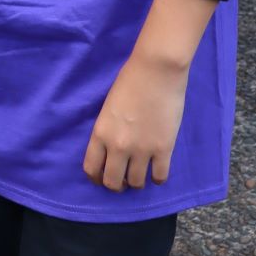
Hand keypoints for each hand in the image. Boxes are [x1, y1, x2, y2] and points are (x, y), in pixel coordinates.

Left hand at [82, 52, 188, 192]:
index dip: (97, 178)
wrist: (156, 71)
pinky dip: (157, 177)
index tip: (103, 176)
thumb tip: (112, 150)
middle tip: (123, 178)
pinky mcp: (164, 149)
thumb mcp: (108, 108)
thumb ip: (107, 131)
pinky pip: (159, 177)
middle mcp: (118, 146)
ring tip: (141, 171)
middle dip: (117, 184)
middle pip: (113, 183)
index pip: (91, 170)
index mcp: (100, 133)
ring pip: (137, 184)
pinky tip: (157, 167)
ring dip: (137, 181)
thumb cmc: (129, 81)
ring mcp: (142, 150)